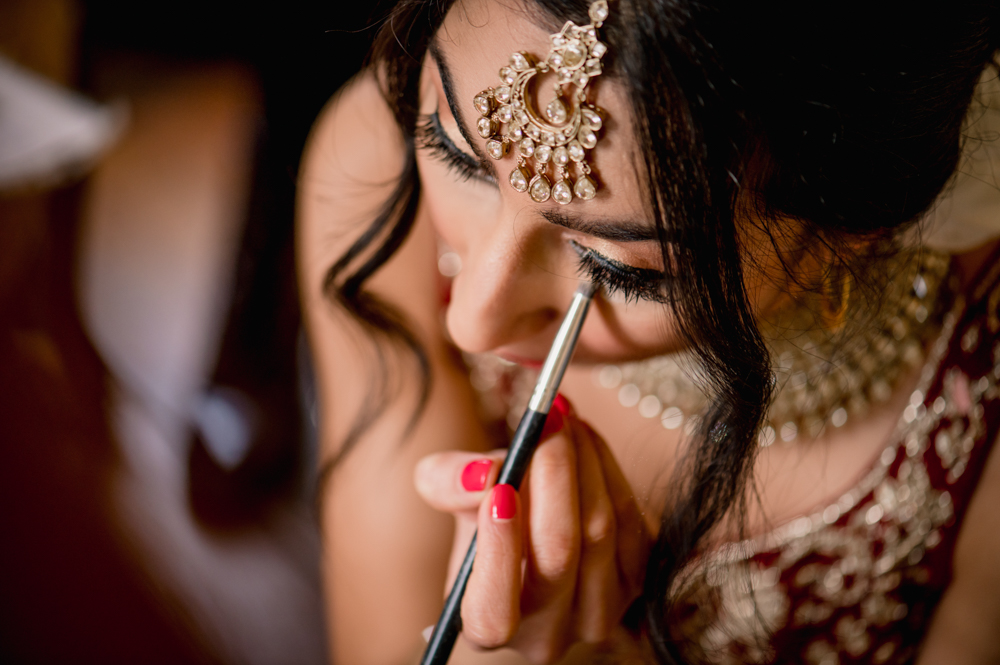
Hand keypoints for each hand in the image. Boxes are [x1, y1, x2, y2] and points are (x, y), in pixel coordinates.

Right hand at [414, 396, 650, 663]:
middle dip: (554, 476)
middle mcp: (545, 635)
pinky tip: (586, 438)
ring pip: (600, 531)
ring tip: (564, 415)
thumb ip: (447, 482)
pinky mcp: (637, 584)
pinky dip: (607, 468)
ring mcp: (597, 614)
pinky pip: (631, 519)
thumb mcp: (452, 495)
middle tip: (547, 420)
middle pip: (559, 555)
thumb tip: (482, 476)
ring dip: (584, 461)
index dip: (497, 554)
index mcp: (487, 628)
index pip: (493, 613)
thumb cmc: (487, 513)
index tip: (499, 490)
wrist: (535, 517)